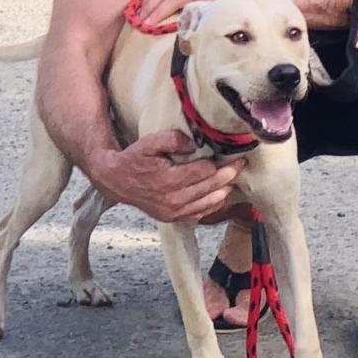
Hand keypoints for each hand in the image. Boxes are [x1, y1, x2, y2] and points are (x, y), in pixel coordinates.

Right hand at [90, 130, 245, 222]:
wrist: (116, 181)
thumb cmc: (133, 159)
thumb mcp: (149, 143)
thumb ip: (172, 139)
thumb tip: (194, 143)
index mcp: (170, 180)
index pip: (205, 172)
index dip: (220, 163)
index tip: (233, 155)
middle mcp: (174, 200)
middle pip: (211, 187)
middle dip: (228, 175)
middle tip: (240, 164)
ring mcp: (174, 212)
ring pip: (209, 203)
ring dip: (223, 191)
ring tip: (232, 179)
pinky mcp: (172, 218)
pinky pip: (199, 215)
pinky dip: (211, 205)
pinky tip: (218, 196)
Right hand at [140, 0, 247, 24]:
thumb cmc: (233, 10)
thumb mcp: (217, 15)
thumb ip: (199, 20)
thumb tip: (180, 30)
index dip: (159, 12)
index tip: (147, 24)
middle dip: (151, 6)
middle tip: (138, 20)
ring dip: (151, 2)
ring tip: (138, 15)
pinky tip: (148, 8)